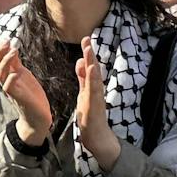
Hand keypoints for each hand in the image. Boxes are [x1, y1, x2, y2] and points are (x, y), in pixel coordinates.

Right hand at [0, 37, 51, 145]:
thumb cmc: (31, 95)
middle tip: (6, 41)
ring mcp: (11, 90)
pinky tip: (16, 72)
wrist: (38, 116)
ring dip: (5, 62)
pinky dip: (11, 79)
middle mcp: (5, 83)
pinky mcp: (18, 97)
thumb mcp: (24, 75)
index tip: (3, 39)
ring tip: (14, 51)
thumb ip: (16, 64)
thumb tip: (12, 48)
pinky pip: (9, 88)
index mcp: (6, 76)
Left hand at [75, 37, 120, 168]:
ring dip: (92, 64)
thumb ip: (83, 78)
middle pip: (93, 69)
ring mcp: (96, 98)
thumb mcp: (84, 92)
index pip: (89, 67)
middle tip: (87, 39)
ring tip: (88, 51)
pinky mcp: (95, 106)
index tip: (85, 39)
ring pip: (94, 78)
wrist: (96, 136)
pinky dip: (93, 81)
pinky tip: (91, 71)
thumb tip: (80, 61)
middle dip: (90, 54)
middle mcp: (95, 90)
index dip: (88, 54)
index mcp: (91, 86)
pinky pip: (94, 92)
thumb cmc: (91, 115)